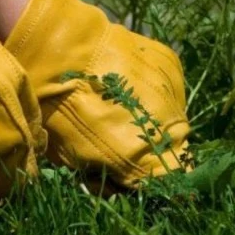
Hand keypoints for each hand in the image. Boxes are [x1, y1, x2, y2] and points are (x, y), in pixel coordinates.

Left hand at [5, 0, 189, 186]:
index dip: (151, 181)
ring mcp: (174, 92)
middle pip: (175, 149)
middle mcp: (171, 128)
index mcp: (147, 158)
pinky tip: (126, 83)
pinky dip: (152, 91)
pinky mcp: (170, 64)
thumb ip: (110, 179)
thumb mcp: (75, 161)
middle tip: (122, 138)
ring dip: (155, 117)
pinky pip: (168, 87)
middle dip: (154, 149)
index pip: (169, 183)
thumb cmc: (59, 112)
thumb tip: (122, 184)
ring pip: (174, 115)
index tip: (132, 175)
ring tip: (121, 106)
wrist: (58, 50)